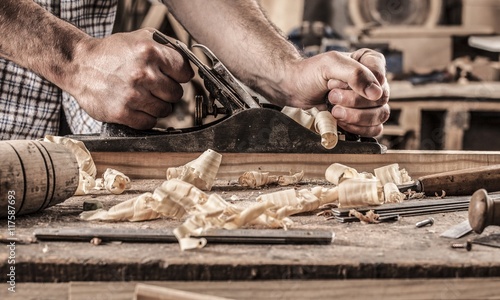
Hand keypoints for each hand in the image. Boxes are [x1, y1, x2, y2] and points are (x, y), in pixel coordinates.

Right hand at [68, 28, 193, 128]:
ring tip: (144, 96)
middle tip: (154, 86)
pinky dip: (146, 117)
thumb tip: (190, 65)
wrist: (79, 65)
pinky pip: (150, 123)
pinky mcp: (122, 113)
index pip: (184, 72)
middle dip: (168, 91)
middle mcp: (143, 73)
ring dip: (158, 105)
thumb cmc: (113, 52)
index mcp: (150, 52)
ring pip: (165, 110)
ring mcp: (133, 95)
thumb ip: (168, 47)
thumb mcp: (141, 37)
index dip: (179, 75)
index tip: (172, 75)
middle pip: (176, 93)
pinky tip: (137, 107)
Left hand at [285, 48, 389, 136]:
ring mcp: (369, 103)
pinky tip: (340, 122)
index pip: (380, 75)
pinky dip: (357, 128)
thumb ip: (355, 74)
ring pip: (380, 115)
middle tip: (331, 97)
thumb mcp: (330, 65)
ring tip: (334, 110)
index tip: (342, 86)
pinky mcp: (363, 120)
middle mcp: (373, 82)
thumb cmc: (310, 73)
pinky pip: (374, 129)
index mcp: (368, 62)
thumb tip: (377, 93)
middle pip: (381, 98)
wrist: (295, 91)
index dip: (364, 84)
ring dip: (355, 116)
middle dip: (353, 101)